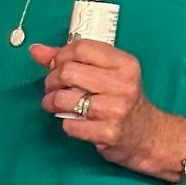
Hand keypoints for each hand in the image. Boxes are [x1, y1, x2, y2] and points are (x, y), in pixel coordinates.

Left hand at [30, 39, 183, 176]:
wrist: (147, 136)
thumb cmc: (122, 102)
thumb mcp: (108, 74)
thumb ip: (73, 60)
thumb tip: (37, 50)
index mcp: (124, 64)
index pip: (81, 48)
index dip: (60, 56)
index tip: (56, 66)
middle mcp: (123, 84)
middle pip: (67, 72)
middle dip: (51, 81)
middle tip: (53, 88)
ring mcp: (116, 109)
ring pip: (63, 98)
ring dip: (51, 102)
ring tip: (55, 105)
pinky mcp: (108, 133)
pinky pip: (69, 125)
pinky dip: (65, 124)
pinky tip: (74, 122)